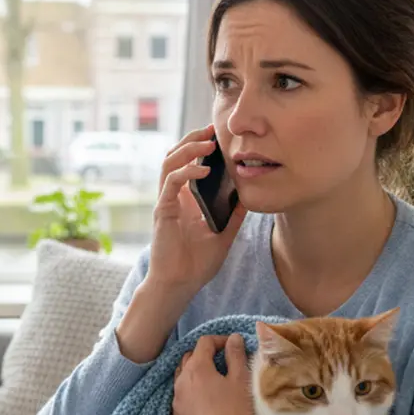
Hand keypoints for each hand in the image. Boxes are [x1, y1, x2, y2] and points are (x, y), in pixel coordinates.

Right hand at [147, 125, 246, 296]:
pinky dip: (186, 171)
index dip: (199, 146)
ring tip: (207, 143)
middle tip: (211, 129)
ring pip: (169, 163)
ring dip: (187, 148)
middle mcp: (173, 197)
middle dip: (192, 139)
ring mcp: (166, 202)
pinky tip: (203, 169)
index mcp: (186, 200)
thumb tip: (250, 197)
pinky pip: (171, 183)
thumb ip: (234, 215)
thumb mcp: (224, 234)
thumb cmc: (196, 264)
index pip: (187, 163)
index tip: (217, 135)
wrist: (180, 285)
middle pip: (175, 156)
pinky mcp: (163, 210)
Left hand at [172, 333, 256, 414]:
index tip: (233, 345)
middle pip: (188, 358)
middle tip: (222, 361)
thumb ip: (236, 355)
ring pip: (181, 380)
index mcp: (196, 368)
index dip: (219, 340)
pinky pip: (180, 400)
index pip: (204, 343)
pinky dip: (190, 395)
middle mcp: (180, 382)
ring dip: (194, 375)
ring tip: (212, 381)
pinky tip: (204, 403)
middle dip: (204, 355)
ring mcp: (175, 402)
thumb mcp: (241, 379)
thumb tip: (233, 338)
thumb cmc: (236, 411)